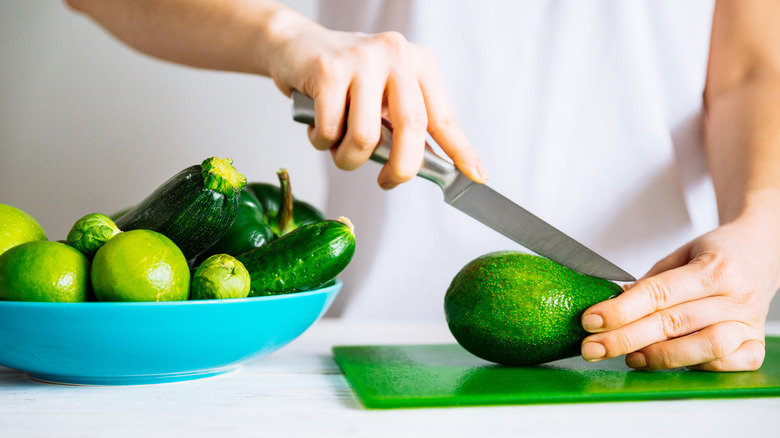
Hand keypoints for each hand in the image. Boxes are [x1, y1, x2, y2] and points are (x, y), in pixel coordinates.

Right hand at [264, 21, 487, 188]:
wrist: (296, 46)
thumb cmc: (345, 80)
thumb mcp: (385, 96)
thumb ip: (406, 126)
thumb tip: (430, 167)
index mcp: (418, 64)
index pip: (443, 117)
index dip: (461, 151)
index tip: (477, 176)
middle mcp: (397, 55)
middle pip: (411, 129)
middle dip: (400, 169)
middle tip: (387, 181)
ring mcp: (362, 60)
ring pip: (366, 137)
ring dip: (349, 158)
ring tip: (338, 147)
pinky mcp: (328, 70)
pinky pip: (331, 129)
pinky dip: (322, 141)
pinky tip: (319, 128)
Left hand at [579, 216, 779, 370]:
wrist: (761, 255)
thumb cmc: (714, 255)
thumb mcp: (680, 255)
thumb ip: (651, 283)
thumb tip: (611, 308)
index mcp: (716, 267)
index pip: (660, 293)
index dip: (621, 310)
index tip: (590, 321)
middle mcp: (737, 296)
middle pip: (673, 323)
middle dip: (625, 338)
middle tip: (592, 348)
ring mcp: (750, 323)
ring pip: (703, 348)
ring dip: (659, 356)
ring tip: (628, 357)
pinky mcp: (757, 345)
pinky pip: (726, 364)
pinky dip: (695, 366)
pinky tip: (667, 361)